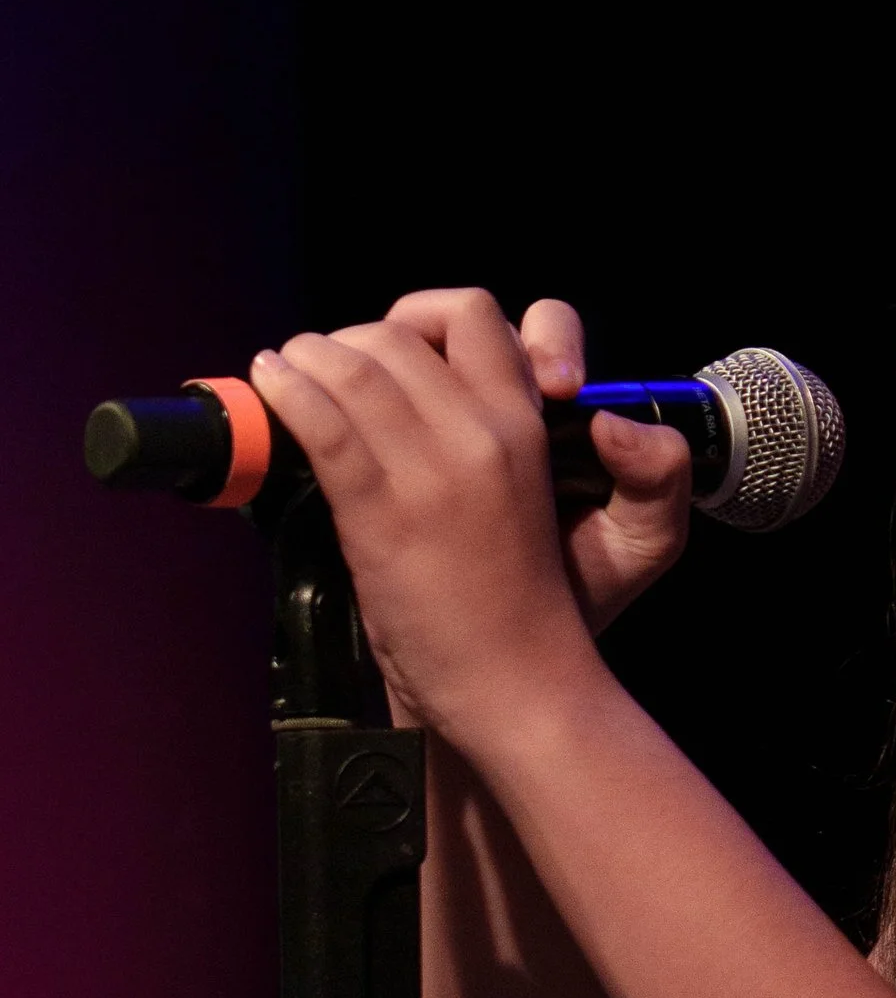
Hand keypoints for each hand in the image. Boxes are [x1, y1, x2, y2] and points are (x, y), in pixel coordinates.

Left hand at [251, 287, 691, 741]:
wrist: (520, 683)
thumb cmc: (514, 602)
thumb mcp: (521, 494)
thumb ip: (474, 437)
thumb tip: (391, 393)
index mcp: (525, 426)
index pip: (472, 314)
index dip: (420, 317)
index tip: (392, 352)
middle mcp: (482, 433)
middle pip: (396, 334)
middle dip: (346, 343)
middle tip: (322, 375)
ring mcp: (432, 470)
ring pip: (352, 364)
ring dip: (304, 360)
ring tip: (284, 375)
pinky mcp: (383, 511)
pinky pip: (322, 423)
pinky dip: (283, 394)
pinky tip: (267, 390)